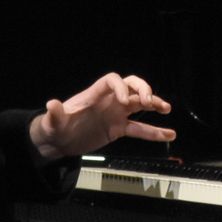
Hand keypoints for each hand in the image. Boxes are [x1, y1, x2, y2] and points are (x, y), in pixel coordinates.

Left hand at [29, 72, 175, 159]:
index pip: (112, 80)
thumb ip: (55, 114)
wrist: (60, 141)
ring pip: (139, 104)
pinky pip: (139, 128)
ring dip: (154, 104)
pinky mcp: (118, 128)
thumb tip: (52, 104)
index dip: (120, 87)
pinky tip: (169, 134)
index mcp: (94, 95)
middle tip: (150, 101)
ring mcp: (115, 114)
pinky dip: (154, 132)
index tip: (125, 101)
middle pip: (130, 85)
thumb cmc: (55, 128)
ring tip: (166, 108)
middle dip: (142, 89)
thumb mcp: (52, 122)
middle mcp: (108, 101)